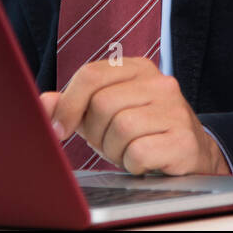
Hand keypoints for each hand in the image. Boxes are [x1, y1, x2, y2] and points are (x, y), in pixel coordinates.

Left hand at [40, 57, 227, 174]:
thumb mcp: (104, 114)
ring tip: (126, 151)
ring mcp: (175, 109)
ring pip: (120, 128)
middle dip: (95, 133)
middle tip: (107, 143)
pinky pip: (138, 152)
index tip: (59, 129)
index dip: (68, 104)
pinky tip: (143, 162)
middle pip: (103, 104)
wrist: (190, 155)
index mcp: (137, 68)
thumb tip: (43, 103)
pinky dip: (132, 164)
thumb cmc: (140, 132)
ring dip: (114, 150)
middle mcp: (160, 83)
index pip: (91, 75)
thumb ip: (73, 104)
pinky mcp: (184, 139)